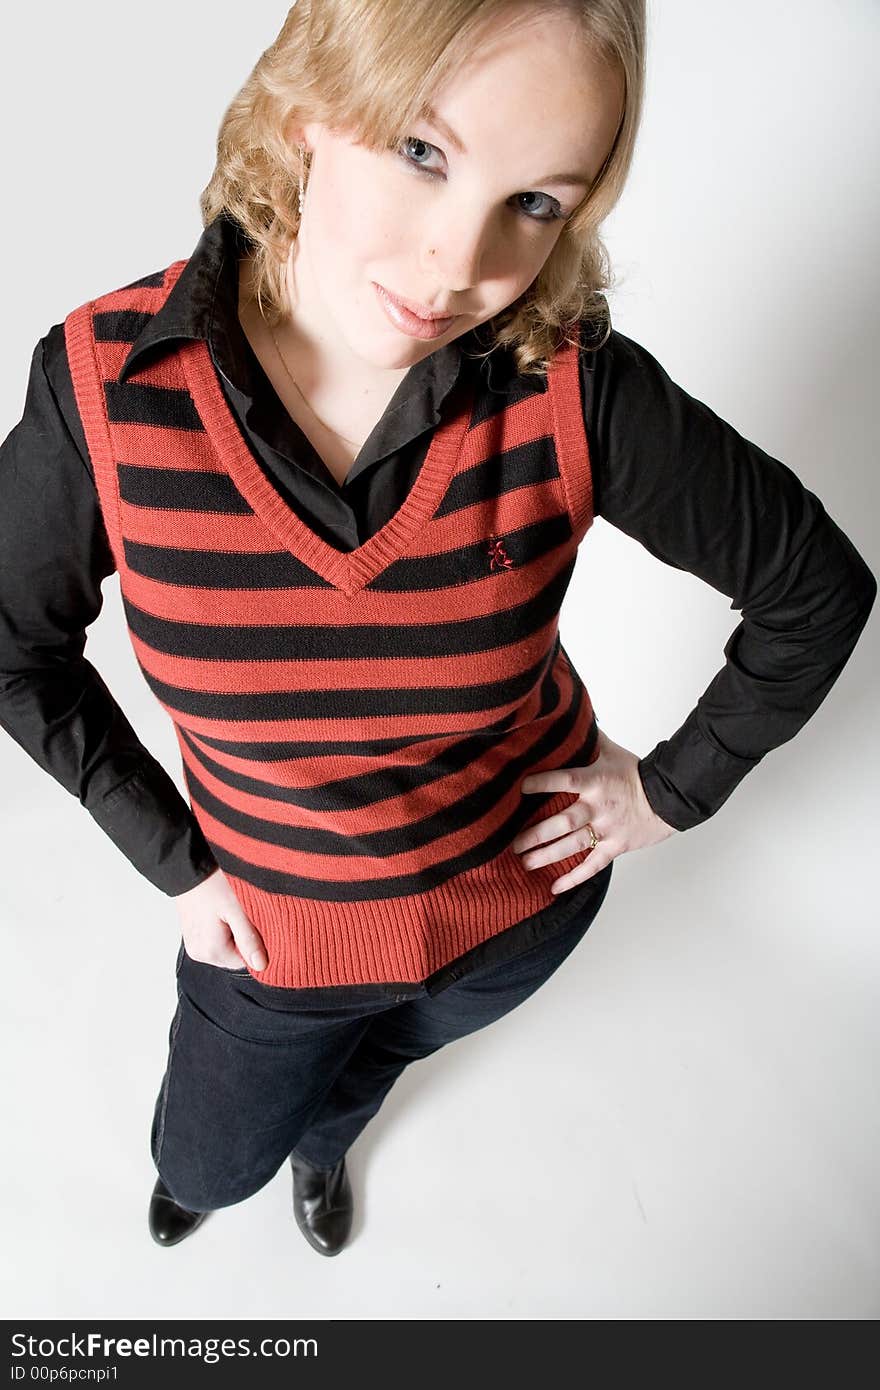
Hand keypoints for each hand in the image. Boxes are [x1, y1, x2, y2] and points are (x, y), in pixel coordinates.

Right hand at [174, 866, 268, 970]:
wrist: (187, 864)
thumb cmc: (211, 883)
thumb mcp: (237, 910)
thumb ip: (249, 939)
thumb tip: (261, 966)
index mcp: (210, 951)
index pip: (246, 961)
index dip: (255, 942)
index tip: (253, 920)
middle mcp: (199, 952)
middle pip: (235, 954)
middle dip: (243, 935)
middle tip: (240, 910)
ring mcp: (193, 942)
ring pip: (226, 944)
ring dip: (233, 928)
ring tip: (228, 907)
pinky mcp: (192, 932)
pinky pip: (214, 936)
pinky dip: (222, 924)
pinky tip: (220, 907)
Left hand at [511, 728, 676, 893]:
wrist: (669, 796)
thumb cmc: (637, 773)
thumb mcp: (611, 751)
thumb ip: (588, 738)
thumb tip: (572, 716)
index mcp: (595, 781)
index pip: (564, 780)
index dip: (542, 783)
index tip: (521, 787)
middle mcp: (598, 807)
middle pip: (563, 823)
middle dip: (536, 834)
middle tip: (514, 842)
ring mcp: (607, 829)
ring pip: (572, 846)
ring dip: (547, 855)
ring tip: (525, 862)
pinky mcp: (616, 846)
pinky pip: (593, 865)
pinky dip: (574, 878)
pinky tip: (554, 887)